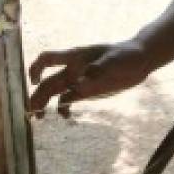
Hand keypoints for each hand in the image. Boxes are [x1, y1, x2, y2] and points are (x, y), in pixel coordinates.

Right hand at [28, 40, 149, 114]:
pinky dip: (63, 108)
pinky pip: (68, 99)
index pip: (48, 59)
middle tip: (32, 112)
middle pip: (48, 81)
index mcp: (75, 57)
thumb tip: (78, 86)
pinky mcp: (87, 90)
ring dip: (45, 103)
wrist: (141, 60)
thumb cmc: (127, 55)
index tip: (34, 82)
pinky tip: (65, 116)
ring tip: (39, 118)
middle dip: (37, 95)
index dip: (36, 69)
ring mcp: (78, 80)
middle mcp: (73, 69)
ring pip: (55, 92)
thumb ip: (97, 72)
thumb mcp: (114, 61)